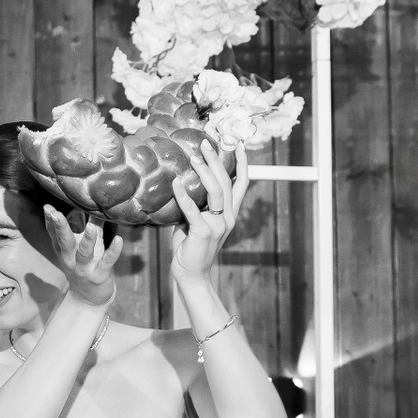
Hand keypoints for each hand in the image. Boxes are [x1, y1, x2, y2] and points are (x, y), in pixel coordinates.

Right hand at [40, 207, 124, 307]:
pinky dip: (113, 251)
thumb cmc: (86, 267)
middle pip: (64, 242)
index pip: (55, 234)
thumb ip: (88, 225)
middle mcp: (71, 259)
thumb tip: (93, 204)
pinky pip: (107, 262)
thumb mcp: (82, 247)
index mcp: (65, 251)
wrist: (89, 300)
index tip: (47, 207)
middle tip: (55, 213)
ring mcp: (85, 268)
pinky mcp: (100, 275)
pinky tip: (118, 240)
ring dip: (87, 240)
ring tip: (90, 227)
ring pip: (84, 253)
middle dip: (60, 227)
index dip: (50, 221)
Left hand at [171, 142, 248, 280]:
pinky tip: (175, 183)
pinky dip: (183, 194)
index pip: (241, 183)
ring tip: (194, 157)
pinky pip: (192, 209)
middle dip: (217, 160)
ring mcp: (218, 225)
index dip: (242, 163)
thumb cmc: (190, 248)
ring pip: (215, 191)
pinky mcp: (203, 232)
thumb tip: (180, 185)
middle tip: (205, 143)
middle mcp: (228, 217)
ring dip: (204, 171)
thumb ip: (194, 205)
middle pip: (227, 182)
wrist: (192, 275)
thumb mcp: (195, 223)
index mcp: (230, 214)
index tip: (237, 144)